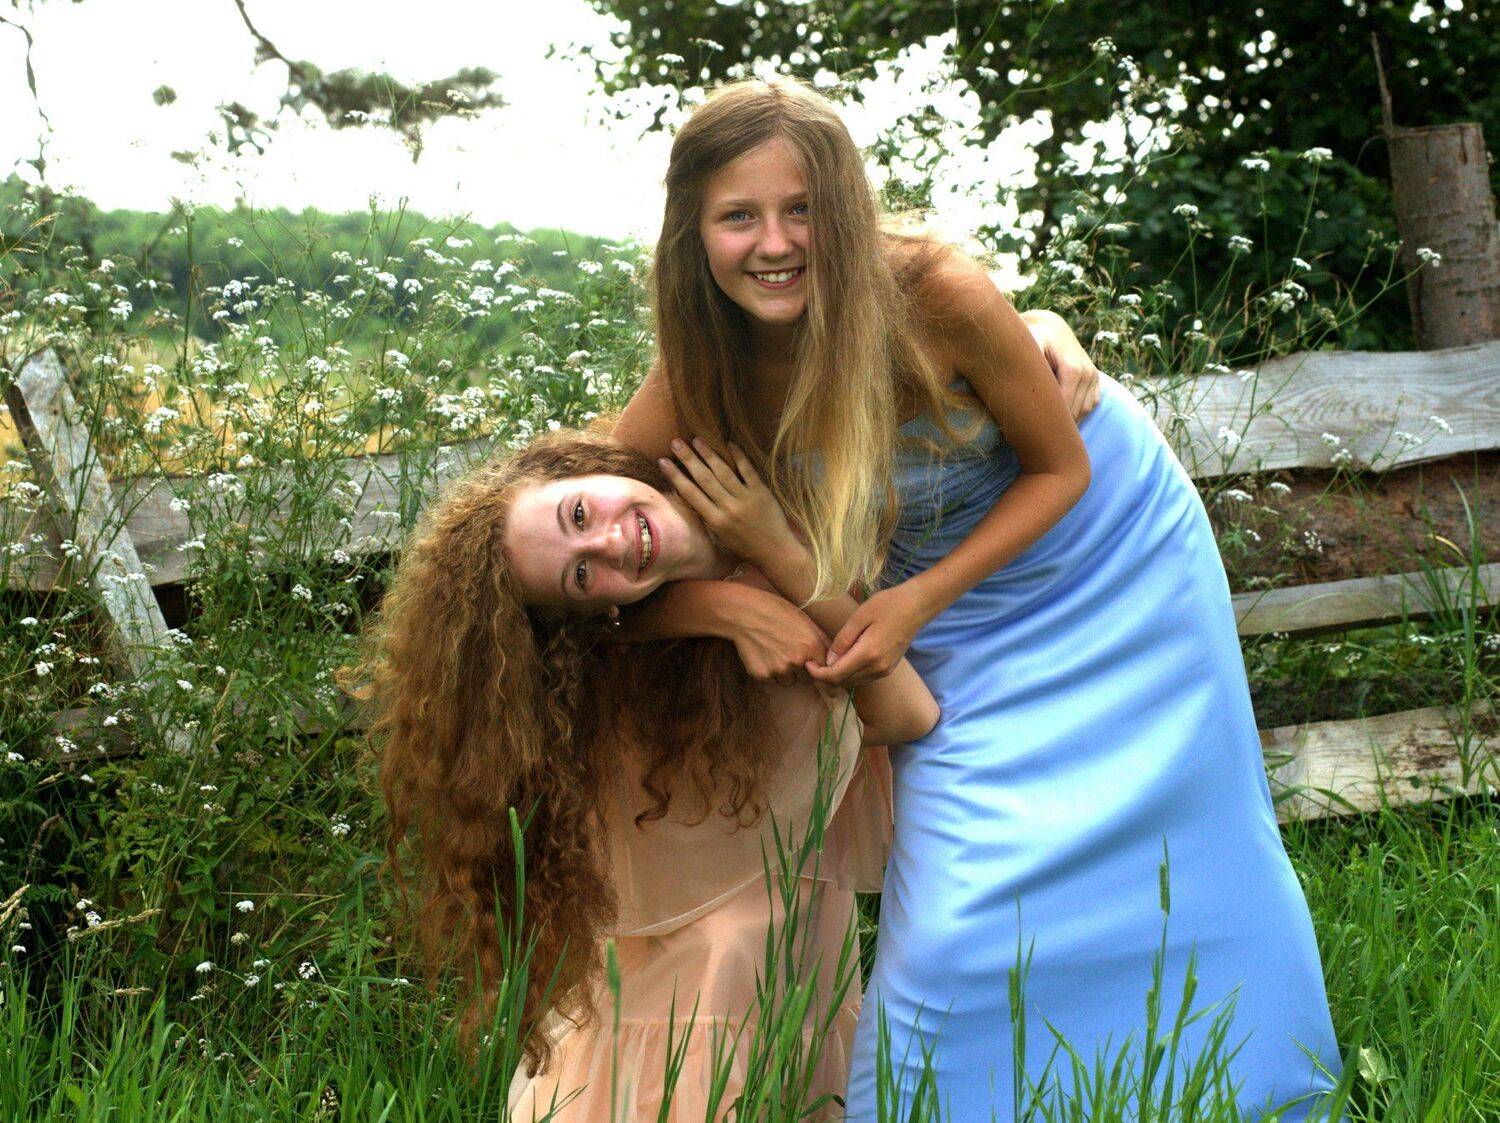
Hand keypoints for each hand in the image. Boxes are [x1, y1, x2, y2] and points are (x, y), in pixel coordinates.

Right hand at [657, 437, 799, 571]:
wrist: (775, 552)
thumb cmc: (745, 546)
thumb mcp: (720, 537)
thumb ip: (707, 516)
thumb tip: (691, 496)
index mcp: (715, 521)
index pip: (690, 494)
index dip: (675, 476)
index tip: (662, 461)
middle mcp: (728, 508)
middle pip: (704, 478)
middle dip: (688, 459)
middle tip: (675, 442)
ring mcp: (745, 499)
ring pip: (723, 472)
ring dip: (709, 454)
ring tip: (696, 440)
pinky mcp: (761, 492)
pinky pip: (748, 470)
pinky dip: (738, 456)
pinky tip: (729, 444)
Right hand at [726, 585, 830, 686]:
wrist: (744, 612)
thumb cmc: (775, 611)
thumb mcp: (803, 619)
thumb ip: (820, 640)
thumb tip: (833, 656)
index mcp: (812, 646)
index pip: (822, 669)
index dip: (813, 663)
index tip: (805, 657)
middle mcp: (797, 661)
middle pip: (806, 680)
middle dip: (800, 671)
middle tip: (787, 653)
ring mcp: (779, 670)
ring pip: (788, 682)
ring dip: (784, 673)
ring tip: (774, 652)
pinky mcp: (762, 675)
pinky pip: (771, 681)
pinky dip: (768, 672)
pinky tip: (763, 655)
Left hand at [807, 583, 930, 687]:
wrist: (916, 606)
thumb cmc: (887, 605)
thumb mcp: (859, 617)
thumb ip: (843, 640)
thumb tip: (829, 661)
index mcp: (868, 654)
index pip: (836, 675)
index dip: (818, 674)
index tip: (807, 663)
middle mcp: (877, 668)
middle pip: (843, 683)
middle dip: (824, 677)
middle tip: (813, 662)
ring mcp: (884, 671)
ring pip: (853, 683)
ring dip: (837, 677)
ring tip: (826, 661)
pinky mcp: (888, 669)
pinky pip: (863, 678)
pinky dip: (850, 674)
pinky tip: (843, 660)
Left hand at [1023, 309, 1100, 420]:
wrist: (1050, 328)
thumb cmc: (1033, 338)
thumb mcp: (1028, 346)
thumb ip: (1028, 363)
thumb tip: (1024, 383)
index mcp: (1072, 368)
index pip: (1064, 405)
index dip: (1050, 420)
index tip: (1033, 430)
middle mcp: (1087, 373)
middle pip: (1075, 411)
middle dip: (1058, 424)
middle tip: (1039, 435)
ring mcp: (1094, 376)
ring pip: (1084, 411)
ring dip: (1069, 421)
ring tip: (1049, 428)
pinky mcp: (1096, 379)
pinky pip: (1090, 405)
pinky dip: (1078, 414)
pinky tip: (1061, 417)